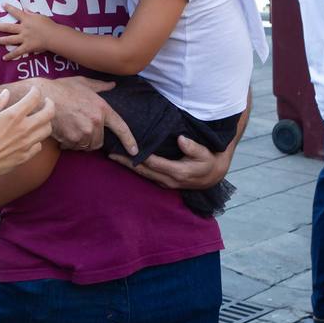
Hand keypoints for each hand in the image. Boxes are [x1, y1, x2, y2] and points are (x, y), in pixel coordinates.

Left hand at [0, 4, 60, 60]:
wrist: (53, 36)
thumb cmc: (49, 25)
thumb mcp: (40, 16)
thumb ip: (32, 14)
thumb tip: (25, 10)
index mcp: (27, 19)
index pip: (16, 12)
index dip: (9, 8)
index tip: (3, 4)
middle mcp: (23, 28)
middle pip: (8, 27)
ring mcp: (24, 38)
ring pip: (9, 39)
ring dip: (0, 40)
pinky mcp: (26, 47)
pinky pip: (17, 52)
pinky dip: (10, 56)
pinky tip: (4, 58)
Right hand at [0, 86, 55, 177]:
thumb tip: (7, 92)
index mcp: (13, 115)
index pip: (33, 98)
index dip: (36, 91)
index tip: (34, 90)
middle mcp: (24, 128)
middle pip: (48, 113)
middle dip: (50, 104)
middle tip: (47, 102)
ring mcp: (26, 143)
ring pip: (47, 130)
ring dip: (47, 122)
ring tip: (42, 119)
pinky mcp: (25, 156)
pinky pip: (39, 146)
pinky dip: (38, 140)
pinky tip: (32, 137)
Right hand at [38, 77, 136, 155]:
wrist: (43, 97)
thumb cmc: (62, 88)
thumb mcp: (83, 83)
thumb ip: (100, 86)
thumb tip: (112, 85)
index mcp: (102, 108)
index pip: (121, 128)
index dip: (129, 140)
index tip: (134, 150)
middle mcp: (95, 122)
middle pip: (99, 141)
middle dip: (92, 138)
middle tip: (80, 129)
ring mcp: (83, 131)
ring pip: (87, 145)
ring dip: (81, 142)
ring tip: (71, 128)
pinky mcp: (71, 139)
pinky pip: (74, 147)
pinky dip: (70, 143)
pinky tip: (63, 131)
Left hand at [109, 135, 230, 189]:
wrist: (212, 176)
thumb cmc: (208, 162)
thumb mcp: (205, 153)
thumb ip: (193, 147)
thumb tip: (181, 139)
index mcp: (177, 172)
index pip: (153, 163)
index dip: (139, 156)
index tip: (126, 147)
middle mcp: (168, 180)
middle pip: (143, 170)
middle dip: (126, 162)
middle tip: (111, 153)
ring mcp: (164, 183)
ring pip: (142, 174)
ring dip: (128, 166)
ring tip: (113, 156)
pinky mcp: (162, 182)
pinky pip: (146, 175)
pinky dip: (135, 168)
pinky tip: (125, 161)